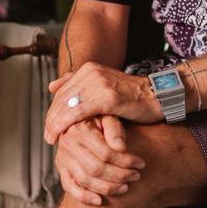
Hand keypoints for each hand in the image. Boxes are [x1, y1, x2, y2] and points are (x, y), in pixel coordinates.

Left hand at [44, 62, 162, 143]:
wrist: (158, 96)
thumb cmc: (133, 96)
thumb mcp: (103, 86)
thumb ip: (79, 84)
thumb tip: (52, 85)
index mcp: (89, 68)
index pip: (63, 90)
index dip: (53, 109)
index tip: (49, 126)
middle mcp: (92, 72)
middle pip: (62, 98)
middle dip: (52, 118)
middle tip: (48, 136)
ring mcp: (99, 83)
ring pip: (68, 105)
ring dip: (56, 123)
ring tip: (52, 139)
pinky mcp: (108, 97)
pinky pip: (79, 111)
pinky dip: (67, 123)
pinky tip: (61, 134)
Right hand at [54, 116, 145, 205]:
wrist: (83, 117)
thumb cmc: (101, 117)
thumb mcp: (109, 115)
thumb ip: (115, 128)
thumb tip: (121, 147)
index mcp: (80, 129)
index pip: (105, 152)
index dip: (126, 161)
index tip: (141, 164)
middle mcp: (68, 144)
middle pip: (96, 168)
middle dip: (119, 175)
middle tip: (136, 176)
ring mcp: (63, 158)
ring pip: (85, 180)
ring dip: (107, 187)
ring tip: (126, 187)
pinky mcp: (61, 169)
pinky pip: (69, 187)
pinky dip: (84, 197)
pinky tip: (100, 201)